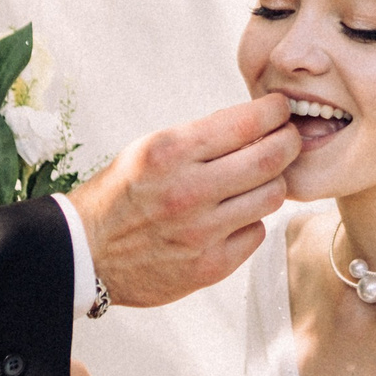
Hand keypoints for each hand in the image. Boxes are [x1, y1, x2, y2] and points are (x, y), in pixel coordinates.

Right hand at [77, 96, 298, 305]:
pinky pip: (257, 232)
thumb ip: (201, 137)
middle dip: (289, 141)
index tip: (280, 109)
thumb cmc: (120, 195)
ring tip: (260, 178)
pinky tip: (235, 215)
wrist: (85, 254)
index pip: (247, 122)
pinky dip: (252, 220)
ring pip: (272, 196)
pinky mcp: (210, 266)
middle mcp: (188, 191)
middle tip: (289, 138)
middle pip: (271, 158)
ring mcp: (201, 233)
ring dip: (273, 182)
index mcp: (169, 153)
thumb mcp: (149, 149)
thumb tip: (257, 121)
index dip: (275, 111)